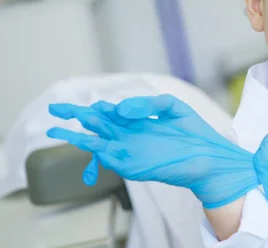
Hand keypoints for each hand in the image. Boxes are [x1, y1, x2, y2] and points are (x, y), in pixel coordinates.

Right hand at [46, 94, 259, 208]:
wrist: (212, 156)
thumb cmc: (194, 132)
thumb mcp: (171, 107)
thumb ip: (147, 103)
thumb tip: (122, 109)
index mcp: (139, 121)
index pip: (110, 112)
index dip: (95, 106)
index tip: (83, 101)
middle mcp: (131, 136)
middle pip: (98, 125)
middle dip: (77, 116)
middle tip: (55, 109)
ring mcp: (132, 151)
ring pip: (99, 142)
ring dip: (79, 136)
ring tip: (56, 129)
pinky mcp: (136, 166)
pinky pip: (112, 158)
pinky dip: (98, 150)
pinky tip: (87, 142)